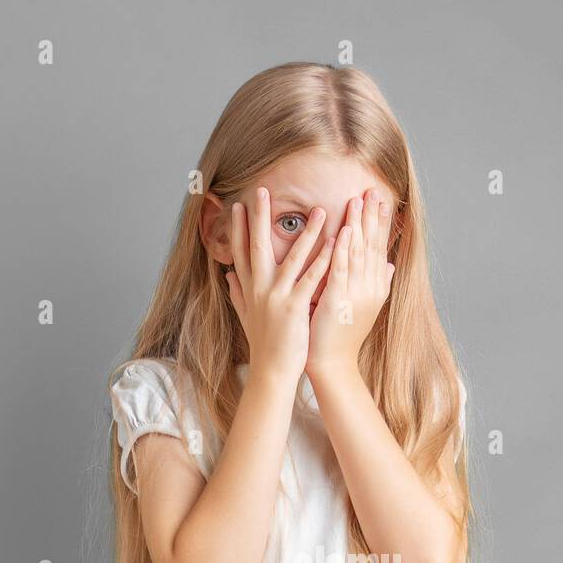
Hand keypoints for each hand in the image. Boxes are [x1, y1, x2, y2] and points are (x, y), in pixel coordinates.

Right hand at [225, 187, 334, 384]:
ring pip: (291, 257)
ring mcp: (276, 297)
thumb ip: (237, 293)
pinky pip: (311, 279)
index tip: (238, 206)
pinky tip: (336, 244)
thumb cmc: (263, 346)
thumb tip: (227, 275)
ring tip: (320, 210)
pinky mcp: (294, 308)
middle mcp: (259, 289)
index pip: (241, 252)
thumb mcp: (246, 316)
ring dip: (307, 232)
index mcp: (249, 289)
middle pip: (257, 246)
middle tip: (262, 190)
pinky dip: (324, 260)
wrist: (271, 372)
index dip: (238, 228)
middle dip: (259, 217)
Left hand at [306, 189, 394, 376]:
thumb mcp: (364, 307)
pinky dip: (343, 249)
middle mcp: (370, 288)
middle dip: (372, 217)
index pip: (378, 249)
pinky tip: (344, 230)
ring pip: (358, 253)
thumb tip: (389, 265)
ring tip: (359, 199)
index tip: (380, 200)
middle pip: (372, 246)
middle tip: (372, 190)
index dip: (380, 224)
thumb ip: (377, 283)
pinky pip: (342, 270)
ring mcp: (356, 294)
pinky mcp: (339, 301)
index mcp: (375, 287)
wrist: (333, 364)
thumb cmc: (342, 336)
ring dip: (359, 225)